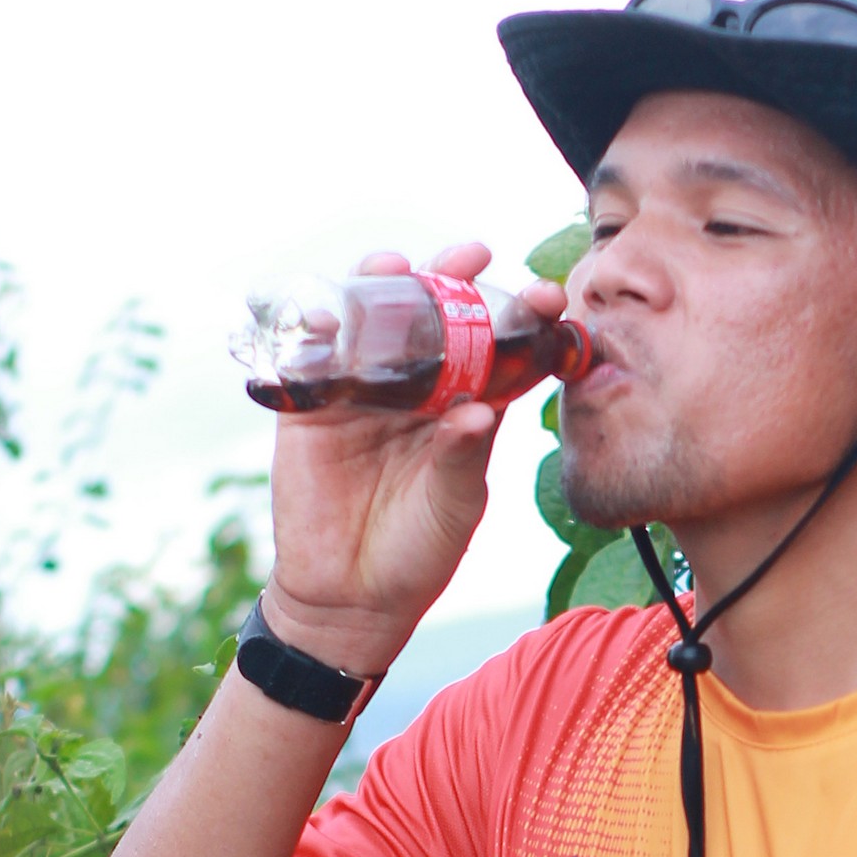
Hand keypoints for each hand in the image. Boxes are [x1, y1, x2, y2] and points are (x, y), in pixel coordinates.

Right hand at [262, 242, 563, 678]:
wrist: (352, 599)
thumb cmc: (420, 552)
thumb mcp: (455, 505)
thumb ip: (464, 456)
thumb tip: (480, 408)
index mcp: (465, 405)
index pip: (496, 348)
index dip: (519, 317)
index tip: (546, 296)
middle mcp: (417, 388)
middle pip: (433, 317)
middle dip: (450, 280)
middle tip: (470, 257)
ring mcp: (363, 392)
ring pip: (373, 324)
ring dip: (382, 287)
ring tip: (398, 268)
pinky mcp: (311, 408)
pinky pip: (313, 357)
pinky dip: (317, 328)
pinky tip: (330, 310)